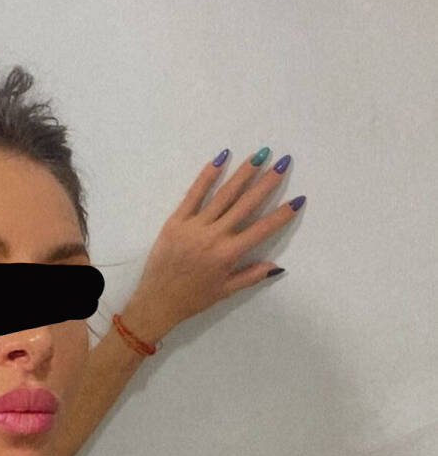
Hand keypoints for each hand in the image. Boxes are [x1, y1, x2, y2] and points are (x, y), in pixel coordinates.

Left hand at [130, 149, 304, 334]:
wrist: (157, 300)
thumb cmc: (193, 298)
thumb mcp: (225, 291)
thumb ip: (251, 276)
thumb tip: (276, 265)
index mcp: (228, 255)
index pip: (262, 230)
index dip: (282, 215)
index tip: (298, 199)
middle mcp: (214, 236)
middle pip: (245, 204)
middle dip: (267, 183)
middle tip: (283, 163)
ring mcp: (194, 226)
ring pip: (223, 195)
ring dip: (243, 173)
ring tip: (259, 155)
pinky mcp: (176, 221)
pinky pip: (193, 194)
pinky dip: (207, 176)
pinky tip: (220, 158)